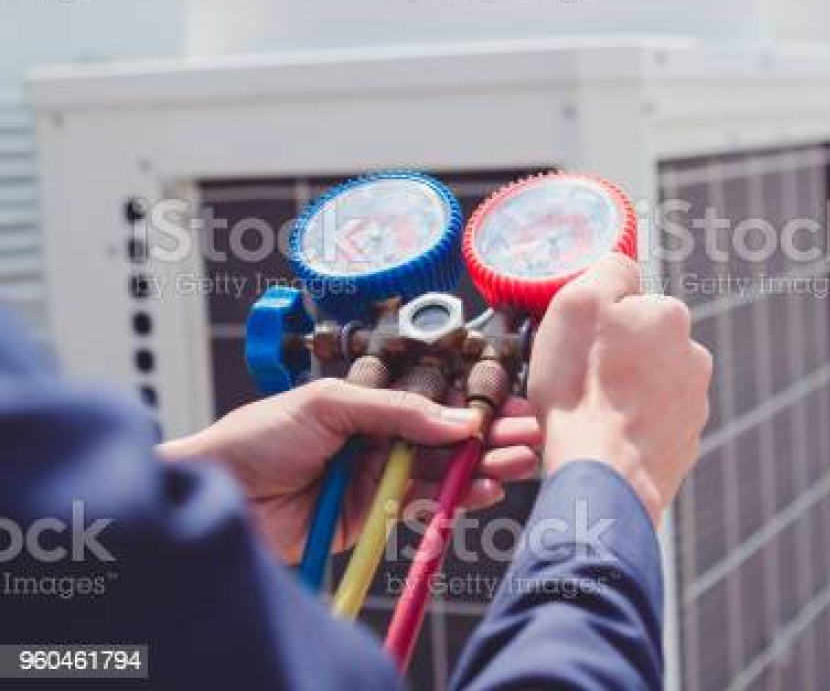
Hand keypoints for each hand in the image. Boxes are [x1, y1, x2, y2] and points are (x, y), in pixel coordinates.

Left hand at [159, 379, 542, 563]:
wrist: (217, 494)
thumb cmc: (256, 437)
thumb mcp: (328, 404)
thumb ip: (397, 411)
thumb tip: (457, 420)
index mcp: (367, 400)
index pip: (432, 397)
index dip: (473, 401)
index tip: (509, 403)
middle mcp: (377, 436)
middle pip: (445, 435)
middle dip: (489, 434)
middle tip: (529, 433)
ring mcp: (378, 475)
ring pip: (443, 470)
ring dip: (483, 466)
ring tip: (519, 461)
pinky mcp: (374, 514)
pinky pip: (424, 504)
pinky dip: (457, 499)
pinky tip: (487, 489)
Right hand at [527, 253, 712, 523]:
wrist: (603, 475)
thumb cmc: (583, 388)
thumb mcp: (578, 302)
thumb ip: (609, 270)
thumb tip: (623, 266)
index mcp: (670, 316)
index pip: (630, 302)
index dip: (597, 321)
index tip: (577, 343)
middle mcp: (694, 356)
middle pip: (642, 344)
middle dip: (614, 357)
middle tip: (579, 379)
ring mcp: (694, 404)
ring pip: (648, 385)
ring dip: (624, 393)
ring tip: (591, 412)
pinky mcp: (685, 445)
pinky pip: (651, 425)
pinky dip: (630, 428)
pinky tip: (606, 437)